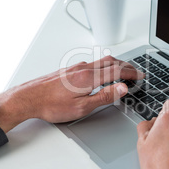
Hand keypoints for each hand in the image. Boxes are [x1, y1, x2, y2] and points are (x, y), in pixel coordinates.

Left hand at [0, 56, 143, 131]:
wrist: (28, 98)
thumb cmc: (51, 105)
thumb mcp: (82, 107)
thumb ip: (105, 96)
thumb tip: (122, 88)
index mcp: (89, 77)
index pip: (117, 71)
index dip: (132, 73)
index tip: (140, 75)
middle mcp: (83, 68)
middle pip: (111, 62)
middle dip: (126, 66)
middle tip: (136, 71)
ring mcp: (76, 67)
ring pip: (102, 61)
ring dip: (116, 64)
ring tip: (123, 70)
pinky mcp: (69, 69)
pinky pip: (92, 63)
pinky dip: (104, 65)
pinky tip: (102, 72)